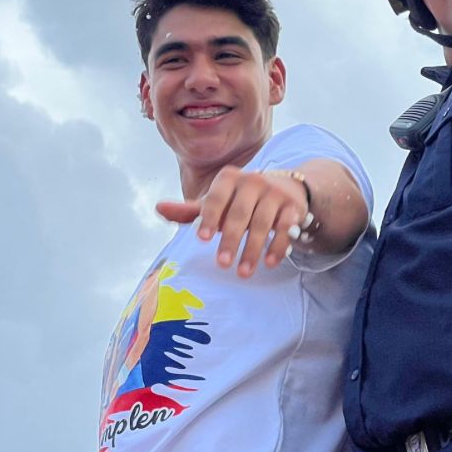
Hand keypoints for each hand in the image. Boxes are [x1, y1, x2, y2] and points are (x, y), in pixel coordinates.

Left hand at [156, 166, 308, 277]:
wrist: (286, 187)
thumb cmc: (242, 199)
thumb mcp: (217, 201)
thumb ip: (191, 210)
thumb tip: (159, 208)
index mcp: (230, 178)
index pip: (217, 197)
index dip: (210, 217)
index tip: (202, 239)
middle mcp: (253, 181)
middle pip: (240, 213)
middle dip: (231, 240)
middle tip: (222, 264)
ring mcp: (275, 193)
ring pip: (263, 223)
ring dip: (253, 249)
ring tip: (243, 273)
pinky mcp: (293, 206)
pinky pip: (286, 228)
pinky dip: (278, 246)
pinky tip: (270, 263)